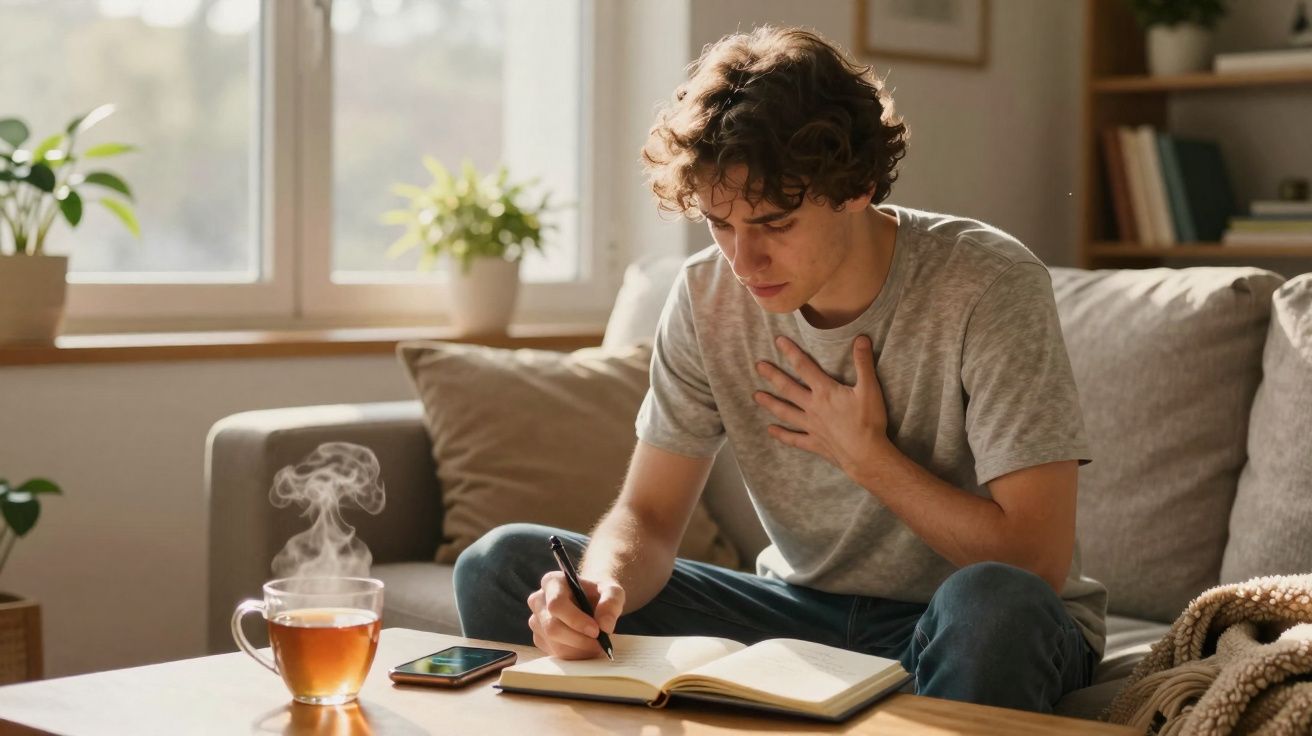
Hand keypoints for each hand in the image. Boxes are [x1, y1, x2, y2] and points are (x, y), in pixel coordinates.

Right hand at [526, 572, 624, 658]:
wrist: (592, 603)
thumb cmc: (599, 594)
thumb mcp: (612, 591)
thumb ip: (611, 603)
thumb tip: (605, 626)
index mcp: (552, 582)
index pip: (556, 604)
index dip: (575, 620)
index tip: (597, 631)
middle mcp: (538, 600)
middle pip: (552, 627)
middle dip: (579, 640)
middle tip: (600, 644)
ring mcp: (536, 620)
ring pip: (554, 643)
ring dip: (579, 649)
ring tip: (597, 645)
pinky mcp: (539, 638)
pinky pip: (554, 653)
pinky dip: (574, 655)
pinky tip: (586, 647)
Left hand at [753, 335, 889, 478]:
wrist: (866, 455)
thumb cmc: (868, 422)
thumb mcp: (870, 389)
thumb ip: (863, 363)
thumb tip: (861, 338)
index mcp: (825, 392)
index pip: (804, 367)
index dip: (791, 352)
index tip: (778, 341)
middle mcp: (813, 407)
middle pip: (788, 388)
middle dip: (773, 376)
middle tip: (758, 366)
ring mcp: (811, 426)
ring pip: (785, 412)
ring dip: (770, 403)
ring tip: (756, 396)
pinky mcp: (814, 443)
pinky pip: (794, 439)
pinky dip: (781, 435)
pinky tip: (770, 430)